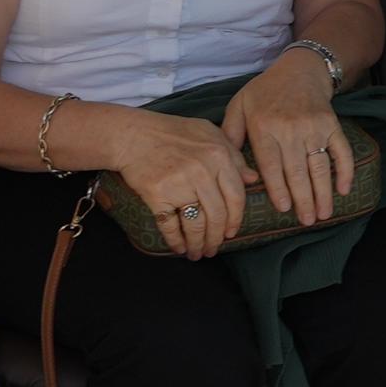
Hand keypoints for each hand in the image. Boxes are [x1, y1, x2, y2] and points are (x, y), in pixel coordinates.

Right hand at [120, 112, 255, 261]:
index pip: (236, 196)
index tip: (231, 233)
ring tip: (197, 254)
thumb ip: (233, 156)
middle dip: (216, 238)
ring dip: (198, 244)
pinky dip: (176, 241)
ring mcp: (180, 183)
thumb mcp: (209, 134)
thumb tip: (252, 179)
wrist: (133, 135)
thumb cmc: (172, 133)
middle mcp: (202, 170)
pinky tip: (179, 248)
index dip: (235, 219)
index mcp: (219, 155)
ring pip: (196, 224)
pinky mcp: (157, 194)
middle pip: (217, 215)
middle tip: (213, 249)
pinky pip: (171, 225)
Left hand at [226, 54, 354, 225]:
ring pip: (320, 166)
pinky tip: (344, 190)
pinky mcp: (332, 125)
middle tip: (306, 221)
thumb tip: (228, 167)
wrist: (299, 69)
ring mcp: (314, 127)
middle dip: (303, 199)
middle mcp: (290, 129)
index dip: (278, 188)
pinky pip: (342, 151)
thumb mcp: (239, 106)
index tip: (284, 208)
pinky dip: (345, 171)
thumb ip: (229, 134)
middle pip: (297, 171)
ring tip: (324, 214)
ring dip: (323, 192)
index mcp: (264, 127)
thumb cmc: (264, 91)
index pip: (271, 165)